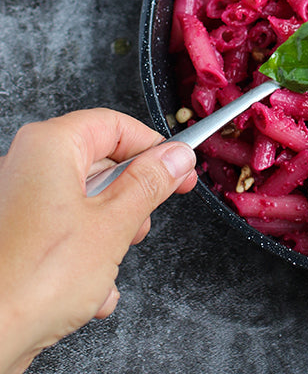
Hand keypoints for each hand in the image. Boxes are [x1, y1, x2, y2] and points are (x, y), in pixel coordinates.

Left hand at [0, 109, 196, 373]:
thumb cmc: (34, 280)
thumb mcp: (114, 224)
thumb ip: (150, 184)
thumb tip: (176, 158)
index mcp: (50, 146)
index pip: (115, 126)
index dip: (154, 147)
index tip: (180, 168)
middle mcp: (27, 165)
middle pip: (99, 164)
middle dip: (130, 198)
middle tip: (148, 219)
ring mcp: (16, 202)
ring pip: (82, 202)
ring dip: (109, 235)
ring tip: (113, 264)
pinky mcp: (14, 237)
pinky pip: (61, 232)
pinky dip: (82, 257)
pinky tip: (91, 291)